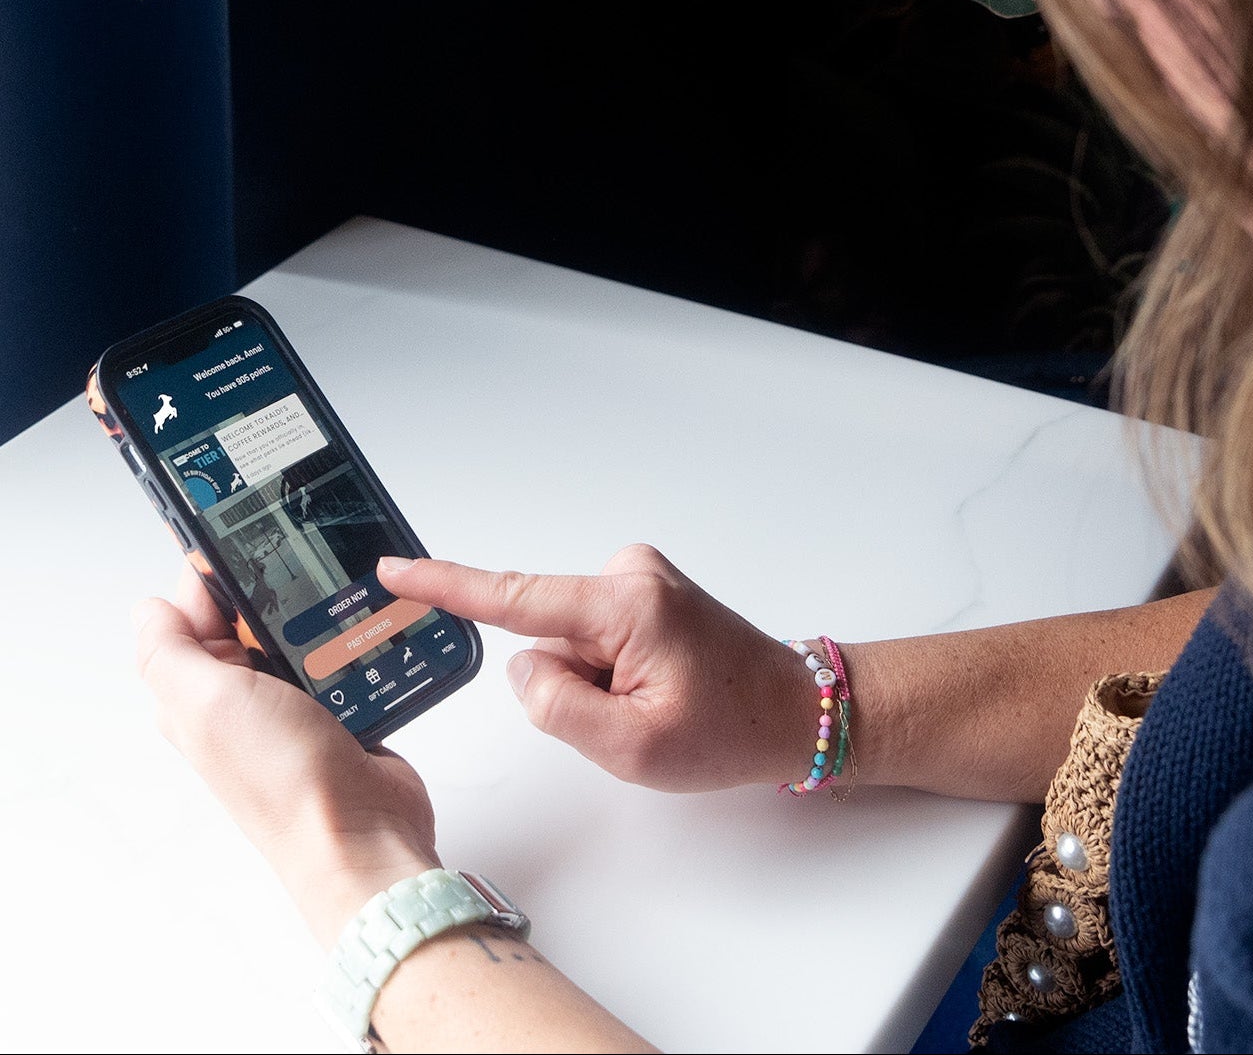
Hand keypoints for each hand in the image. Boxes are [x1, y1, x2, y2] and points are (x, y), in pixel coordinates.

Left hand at [134, 566, 439, 947]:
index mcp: (194, 695)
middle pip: (246, 620)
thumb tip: (148, 607)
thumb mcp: (207, 700)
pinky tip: (359, 639)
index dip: (211, 575)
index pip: (190, 614)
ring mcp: (290, 708)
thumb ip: (170, 649)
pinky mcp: (338, 712)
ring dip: (315, 621)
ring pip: (297, 636)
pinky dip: (351, 646)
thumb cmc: (285, 780)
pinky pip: (340, 660)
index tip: (242, 543)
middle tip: (296, 576)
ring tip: (332, 610)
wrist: (362, 831)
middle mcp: (238, 702)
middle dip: (270, 593)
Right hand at [378, 544, 818, 792]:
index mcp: (626, 606)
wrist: (793, 709)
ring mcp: (640, 578)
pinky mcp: (645, 590)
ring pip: (569, 645)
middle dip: (575, 687)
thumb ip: (556, 705)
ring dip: (596, 683)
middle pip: (548, 640)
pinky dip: (611, 671)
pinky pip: (593, 638)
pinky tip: (659, 687)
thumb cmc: (731, 728)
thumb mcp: (630, 746)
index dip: (447, 586)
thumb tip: (524, 665)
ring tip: (658, 700)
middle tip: (639, 714)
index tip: (394, 570)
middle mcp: (630, 575)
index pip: (514, 597)